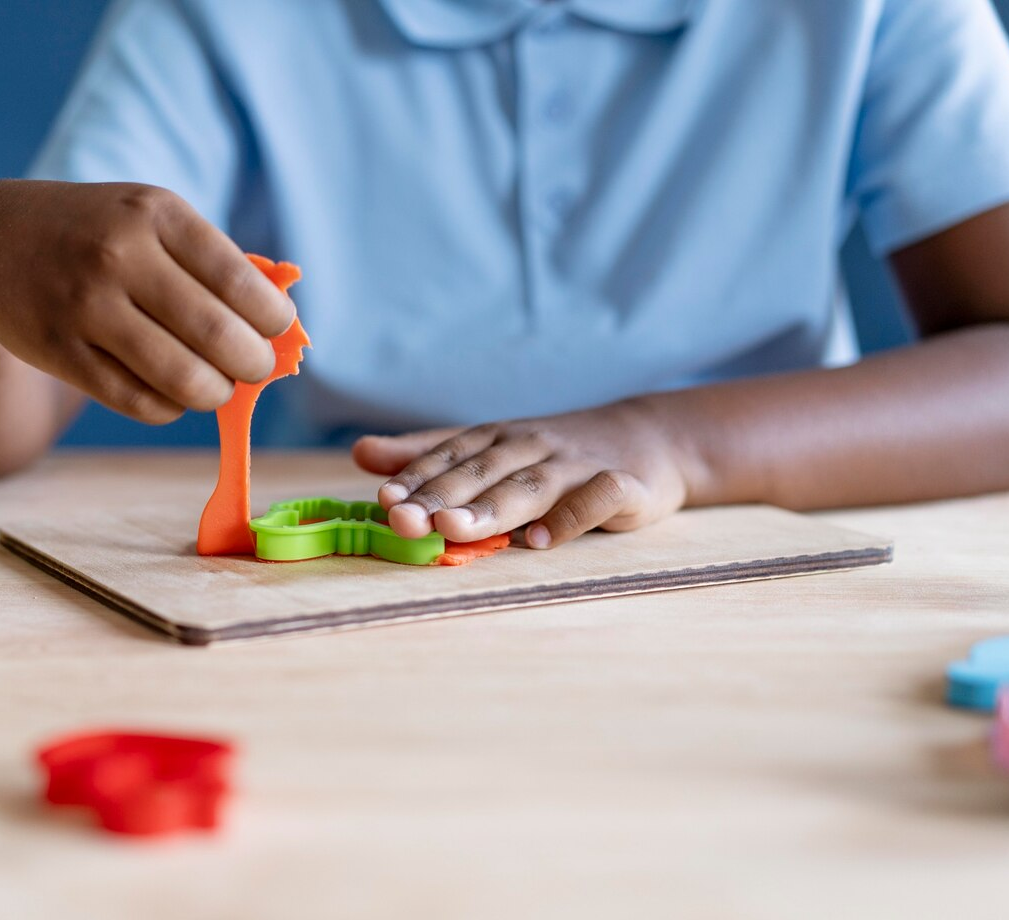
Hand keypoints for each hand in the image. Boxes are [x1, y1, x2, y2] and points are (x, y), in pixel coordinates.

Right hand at [0, 179, 295, 422]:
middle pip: (218, 336)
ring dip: (214, 393)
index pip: (242, 282)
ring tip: (214, 385)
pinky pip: (140, 402)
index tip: (274, 330)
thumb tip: (283, 323)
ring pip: (183, 379)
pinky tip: (171, 393)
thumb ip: (213, 261)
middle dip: (252, 364)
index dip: (273, 320)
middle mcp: (120, 255)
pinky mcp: (60, 351)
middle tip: (251, 367)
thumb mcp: (149, 219)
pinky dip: (170, 407)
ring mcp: (85, 306)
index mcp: (156, 214)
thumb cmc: (96, 233)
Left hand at [352, 402, 695, 548]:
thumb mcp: (488, 448)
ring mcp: (576, 464)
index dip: (416, 478)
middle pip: (481, 472)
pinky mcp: (623, 485)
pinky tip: (540, 542)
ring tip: (453, 529)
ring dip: (490, 507)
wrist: (648, 439)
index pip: (449, 456)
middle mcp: (531, 445)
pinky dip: (571, 517)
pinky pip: (596, 498)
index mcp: (496, 438)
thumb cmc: (553, 454)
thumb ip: (428, 455)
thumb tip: (360, 453)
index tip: (384, 502)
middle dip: (439, 496)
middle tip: (404, 521)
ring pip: (529, 485)